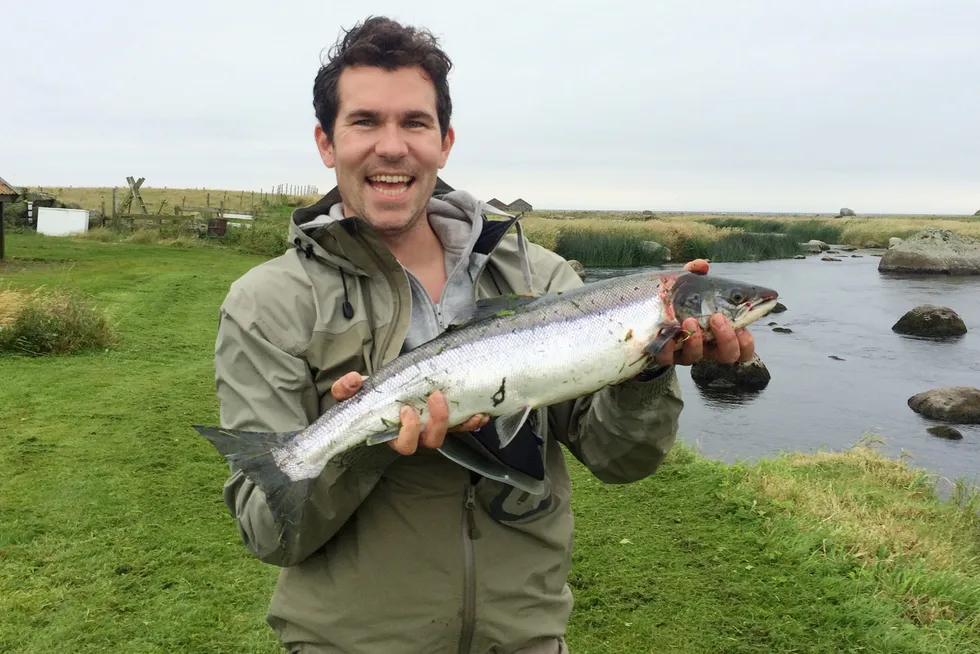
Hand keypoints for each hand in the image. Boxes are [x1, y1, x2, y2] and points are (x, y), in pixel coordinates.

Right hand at [330, 371, 488, 455]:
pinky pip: (462, 426)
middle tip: (437, 396)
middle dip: (438, 422)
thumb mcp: (354, 392)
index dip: (408, 431)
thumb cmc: (369, 397)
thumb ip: (346, 388)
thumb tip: (351, 380)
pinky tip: (482, 413)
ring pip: (449, 434)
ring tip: (472, 410)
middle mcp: (416, 435)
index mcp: (394, 432)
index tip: (406, 409)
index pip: (404, 444)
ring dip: (462, 423)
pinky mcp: (446, 420)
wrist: (385, 390)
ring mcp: (432, 428)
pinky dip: (473, 421)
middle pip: (431, 442)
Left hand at [652, 259, 754, 366]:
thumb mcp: (688, 289)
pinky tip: (665, 333)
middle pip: (727, 355)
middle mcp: (706, 348)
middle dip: (726, 338)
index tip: (742, 328)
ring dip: (696, 338)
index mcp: (720, 335)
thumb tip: (702, 264)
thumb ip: (696, 277)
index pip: (742, 348)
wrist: (650, 320)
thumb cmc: (679, 305)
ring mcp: (685, 353)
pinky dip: (667, 346)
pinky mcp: (665, 356)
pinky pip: (667, 358)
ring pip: (697, 357)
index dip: (746, 343)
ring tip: (690, 319)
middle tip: (717, 318)